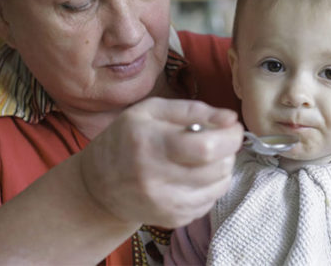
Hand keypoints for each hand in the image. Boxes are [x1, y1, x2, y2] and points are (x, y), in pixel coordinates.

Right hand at [79, 97, 243, 227]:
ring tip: (206, 157)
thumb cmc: (126, 139)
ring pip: (218, 186)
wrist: (98, 186)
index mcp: (149, 143)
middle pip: (217, 168)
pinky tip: (194, 175)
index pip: (205, 147)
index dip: (229, 136)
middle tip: (219, 140)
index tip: (231, 126)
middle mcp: (155, 178)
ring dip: (222, 168)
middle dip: (229, 150)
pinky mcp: (172, 220)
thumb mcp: (150, 111)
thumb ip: (192, 110)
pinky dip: (210, 186)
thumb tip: (229, 118)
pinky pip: (209, 202)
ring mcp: (164, 203)